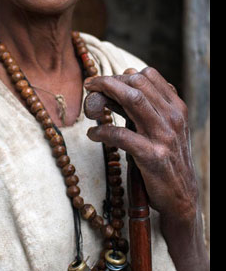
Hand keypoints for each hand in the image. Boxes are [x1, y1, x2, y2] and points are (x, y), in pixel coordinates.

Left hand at [84, 67, 196, 223]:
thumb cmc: (167, 160)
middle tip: (90, 85)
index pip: (148, 75)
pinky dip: (102, 131)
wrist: (182, 196)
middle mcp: (172, 117)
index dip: (122, 74)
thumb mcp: (163, 129)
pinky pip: (121, 135)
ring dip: (105, 95)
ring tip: (89, 102)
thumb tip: (118, 84)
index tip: (103, 81)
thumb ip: (145, 108)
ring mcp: (163, 136)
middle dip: (109, 80)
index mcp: (176, 108)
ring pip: (133, 100)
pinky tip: (92, 134)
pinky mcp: (152, 156)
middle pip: (137, 83)